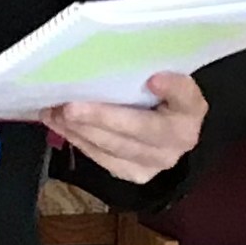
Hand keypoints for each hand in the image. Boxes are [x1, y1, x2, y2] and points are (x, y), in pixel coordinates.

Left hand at [44, 71, 207, 184]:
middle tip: (69, 107)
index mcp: (191, 109)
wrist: (167, 126)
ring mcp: (158, 162)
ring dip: (80, 130)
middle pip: (138, 129)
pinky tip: (60, 127)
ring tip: (53, 113)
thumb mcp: (164, 75)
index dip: (171, 88)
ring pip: (114, 148)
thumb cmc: (159, 94)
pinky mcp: (137, 174)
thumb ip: (151, 70)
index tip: (153, 79)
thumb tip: (143, 74)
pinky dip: (78, 141)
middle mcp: (181, 140)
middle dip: (99, 118)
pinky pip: (103, 159)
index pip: (185, 96)